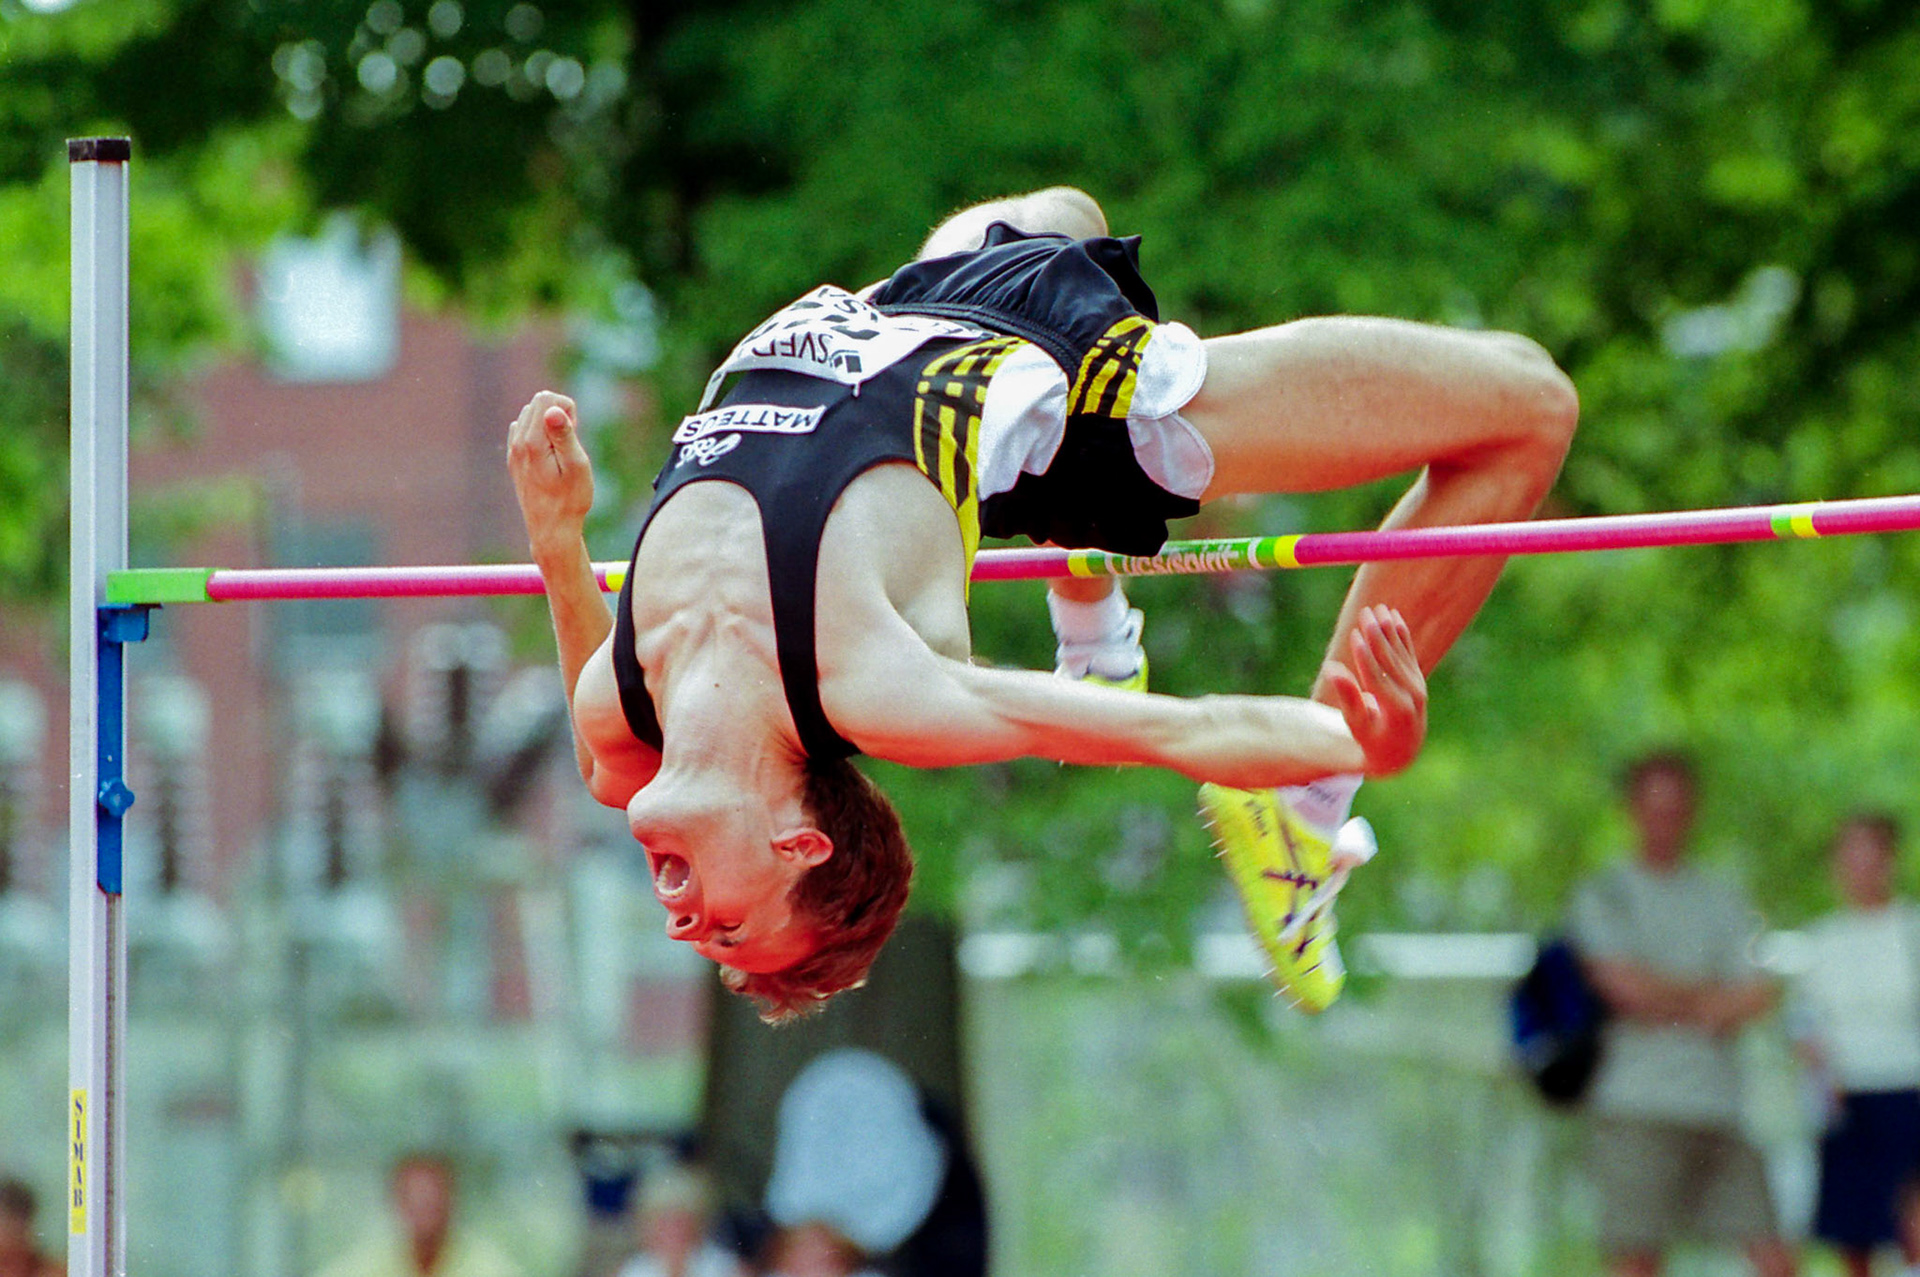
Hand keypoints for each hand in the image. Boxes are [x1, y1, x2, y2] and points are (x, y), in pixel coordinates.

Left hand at [507, 391, 593, 550]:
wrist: (551, 530)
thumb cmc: (570, 500)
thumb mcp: (577, 466)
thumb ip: (565, 435)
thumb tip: (553, 409)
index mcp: (533, 442)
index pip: (547, 398)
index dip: (567, 410)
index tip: (575, 433)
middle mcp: (518, 443)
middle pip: (537, 403)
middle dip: (559, 415)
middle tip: (569, 445)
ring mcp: (513, 451)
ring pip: (530, 415)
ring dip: (549, 425)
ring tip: (560, 453)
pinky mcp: (514, 459)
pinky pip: (523, 430)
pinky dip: (539, 435)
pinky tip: (549, 457)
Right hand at [1321, 606, 1425, 776]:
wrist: (1400, 749)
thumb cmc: (1371, 738)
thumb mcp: (1356, 723)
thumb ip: (1347, 695)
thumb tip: (1331, 668)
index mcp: (1396, 710)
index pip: (1378, 677)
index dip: (1365, 656)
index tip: (1354, 634)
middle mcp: (1413, 696)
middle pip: (1391, 660)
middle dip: (1377, 636)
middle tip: (1365, 613)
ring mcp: (1418, 686)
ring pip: (1401, 652)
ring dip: (1389, 629)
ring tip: (1378, 608)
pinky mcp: (1418, 679)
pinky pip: (1409, 652)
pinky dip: (1402, 634)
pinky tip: (1395, 616)